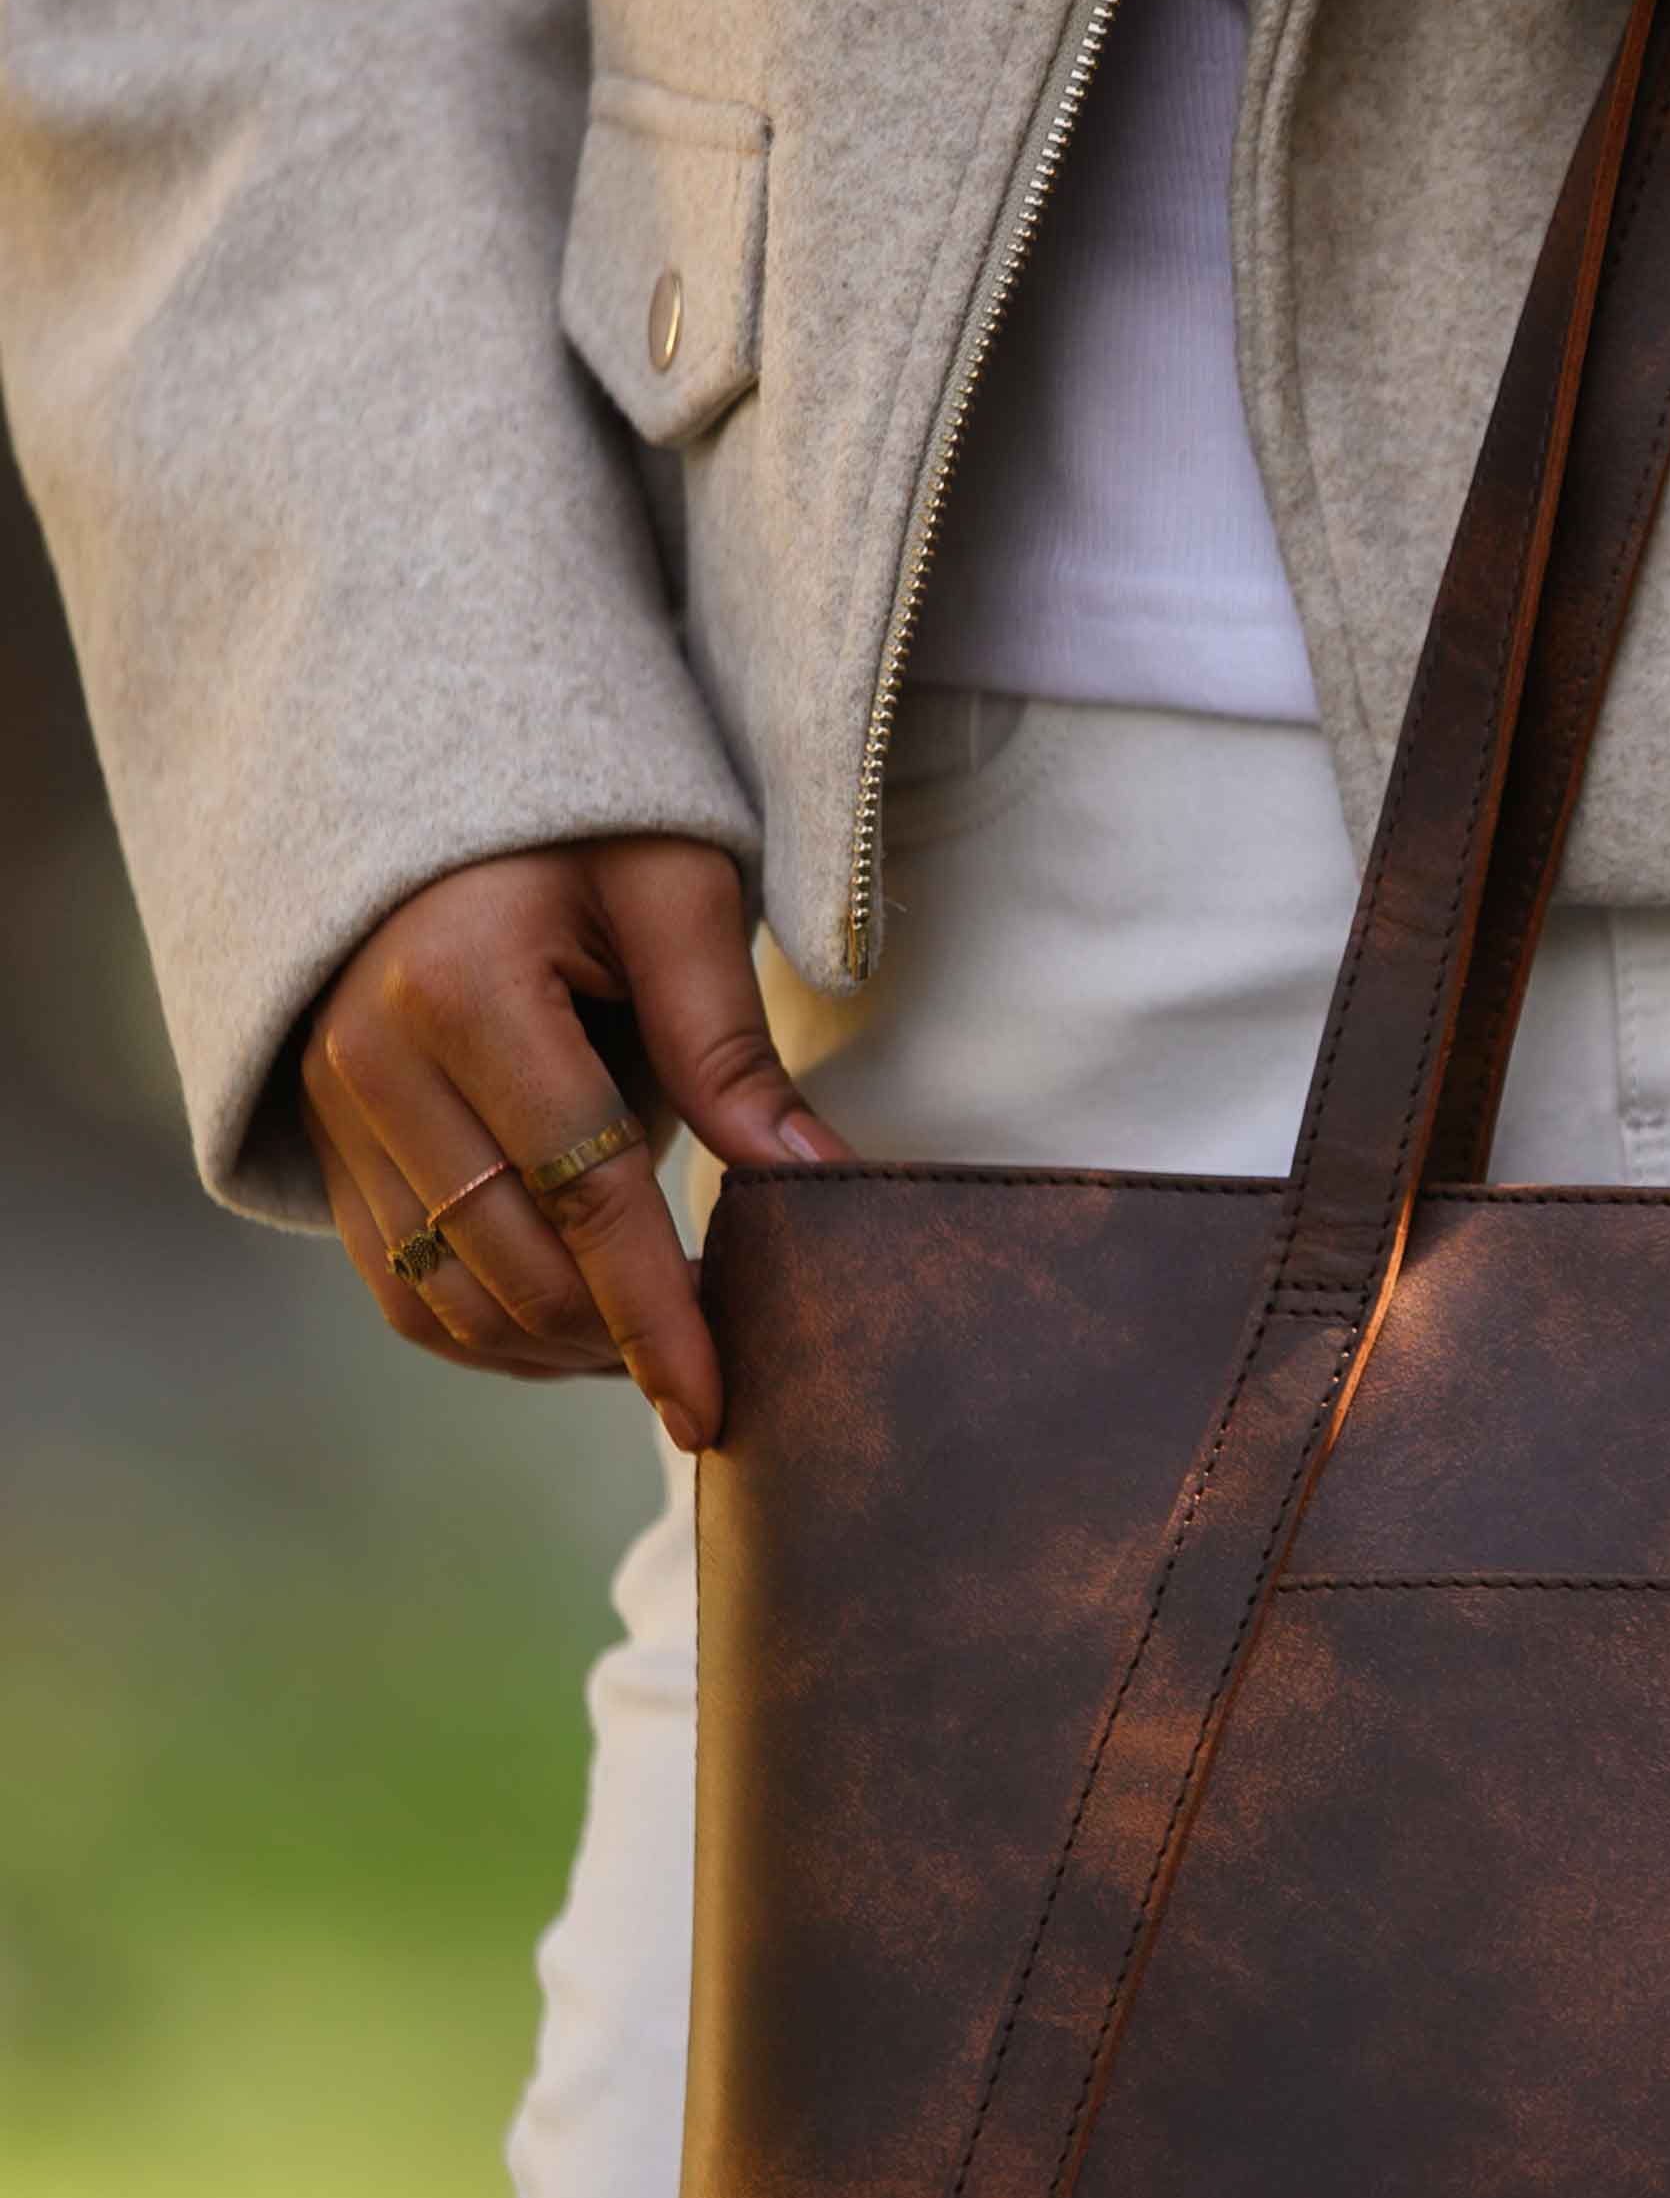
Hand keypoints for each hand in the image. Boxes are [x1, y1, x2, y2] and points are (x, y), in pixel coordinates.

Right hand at [297, 835, 846, 1450]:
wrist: (439, 792)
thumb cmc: (584, 826)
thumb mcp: (676, 897)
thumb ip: (729, 1047)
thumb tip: (814, 1185)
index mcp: (460, 989)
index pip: (583, 1196)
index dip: (659, 1315)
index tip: (714, 1405)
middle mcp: (370, 1059)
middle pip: (512, 1267)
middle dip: (623, 1342)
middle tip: (723, 1363)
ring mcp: (332, 1107)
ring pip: (444, 1300)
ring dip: (560, 1351)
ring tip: (659, 1351)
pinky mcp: (326, 1140)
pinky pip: (400, 1285)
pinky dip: (492, 1332)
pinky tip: (582, 1327)